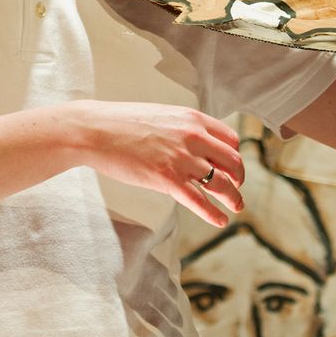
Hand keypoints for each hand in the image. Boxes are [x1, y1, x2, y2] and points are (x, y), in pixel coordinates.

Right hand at [75, 101, 244, 226]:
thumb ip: (184, 128)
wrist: (97, 130)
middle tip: (236, 188)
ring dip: (233, 198)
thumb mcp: (164, 116)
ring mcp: (182, 159)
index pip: (231, 139)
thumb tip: (195, 142)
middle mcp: (194, 137)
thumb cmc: (124, 123)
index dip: (234, 156)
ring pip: (222, 183)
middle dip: (239, 178)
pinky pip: (200, 201)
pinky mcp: (168, 179)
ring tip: (236, 207)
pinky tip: (220, 220)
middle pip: (233, 162)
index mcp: (194, 119)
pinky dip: (213, 213)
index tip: (231, 167)